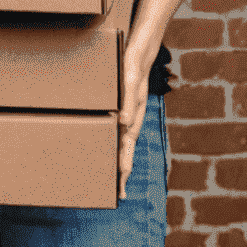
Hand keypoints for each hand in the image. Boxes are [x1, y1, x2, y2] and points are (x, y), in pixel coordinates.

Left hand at [117, 39, 156, 200]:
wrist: (137, 52)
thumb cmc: (133, 66)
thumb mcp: (130, 83)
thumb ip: (127, 102)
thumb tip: (124, 124)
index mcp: (132, 118)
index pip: (127, 148)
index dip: (124, 166)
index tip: (121, 184)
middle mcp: (130, 120)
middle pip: (126, 150)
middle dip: (123, 172)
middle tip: (120, 194)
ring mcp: (127, 115)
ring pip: (121, 142)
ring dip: (119, 160)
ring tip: (116, 178)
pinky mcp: (122, 107)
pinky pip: (117, 129)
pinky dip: (114, 142)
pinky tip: (109, 145)